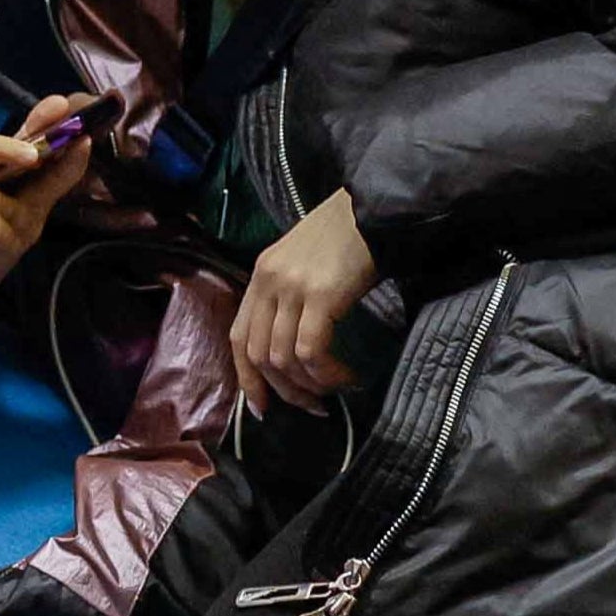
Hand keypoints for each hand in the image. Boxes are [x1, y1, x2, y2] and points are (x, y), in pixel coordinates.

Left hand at [230, 192, 379, 414]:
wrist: (377, 207)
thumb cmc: (348, 235)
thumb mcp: (305, 263)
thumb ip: (291, 297)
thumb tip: (295, 352)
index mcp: (261, 274)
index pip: (239, 336)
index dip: (248, 378)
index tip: (263, 408)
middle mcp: (268, 281)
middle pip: (258, 353)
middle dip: (282, 391)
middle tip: (311, 407)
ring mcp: (291, 287)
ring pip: (282, 358)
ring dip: (308, 386)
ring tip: (334, 392)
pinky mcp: (319, 294)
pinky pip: (310, 350)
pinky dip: (326, 373)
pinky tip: (347, 377)